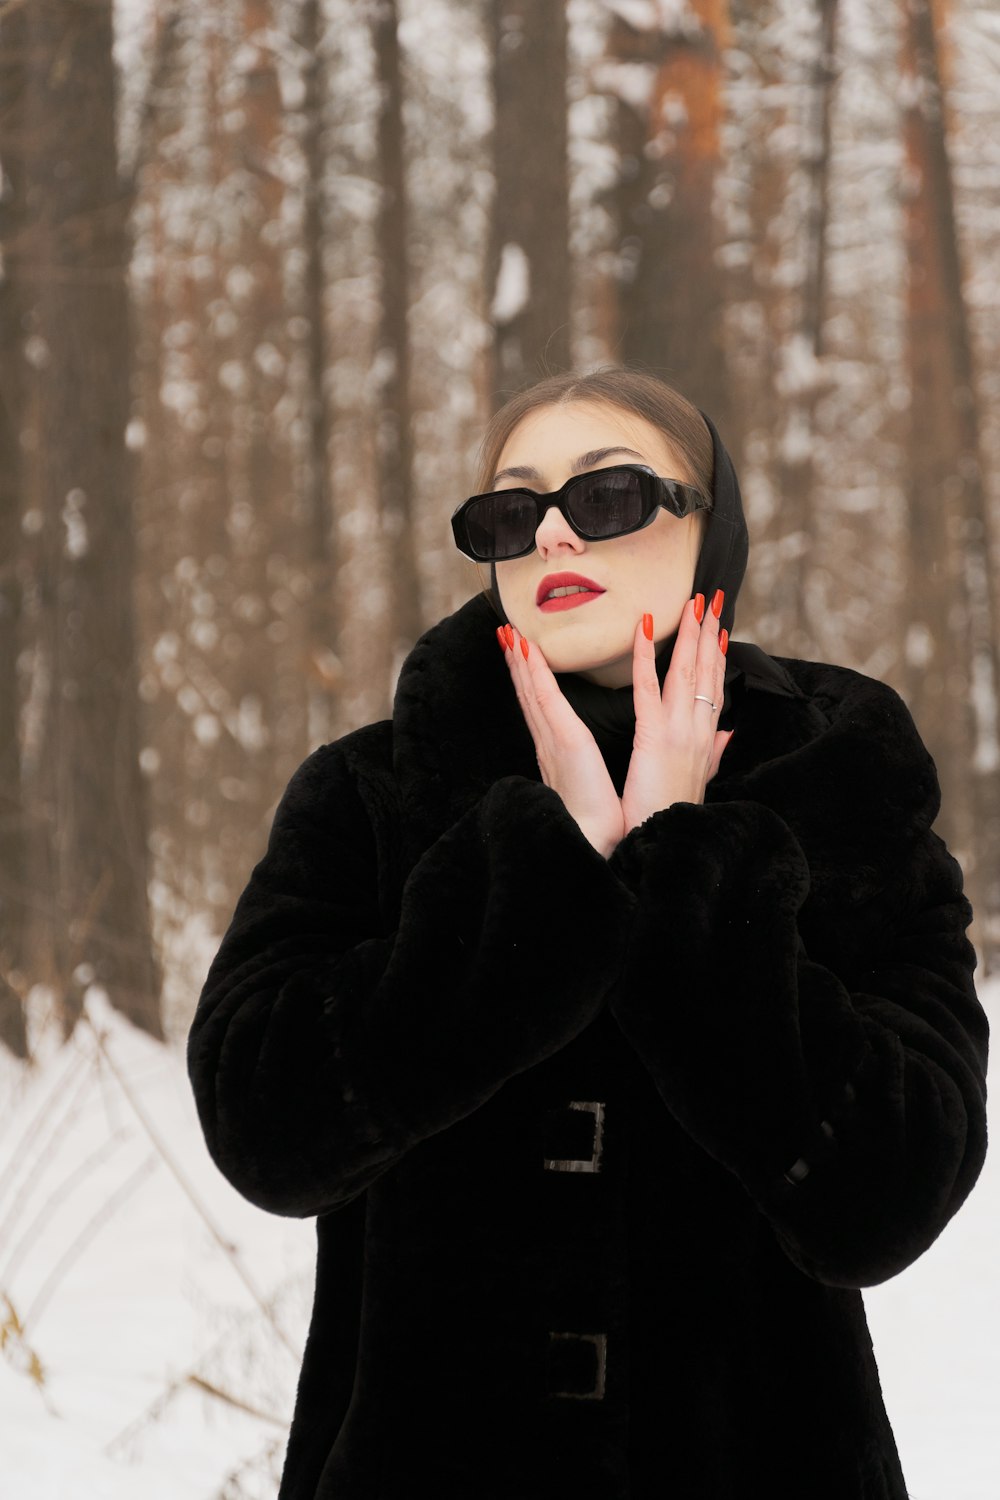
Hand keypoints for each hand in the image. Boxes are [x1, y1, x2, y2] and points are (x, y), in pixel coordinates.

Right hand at [498, 624, 624, 857]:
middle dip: (519, 665)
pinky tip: (525, 651)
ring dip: (519, 661)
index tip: (527, 658)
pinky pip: (545, 699)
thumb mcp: (621, 782)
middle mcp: (553, 742)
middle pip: (532, 696)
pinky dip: (534, 673)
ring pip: (532, 691)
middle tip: (507, 635)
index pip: (548, 709)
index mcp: (565, 753)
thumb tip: (650, 751)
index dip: (536, 682)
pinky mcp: (563, 738)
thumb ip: (631, 761)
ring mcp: (554, 738)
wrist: (601, 840)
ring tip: (508, 633)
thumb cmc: (610, 820)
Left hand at [620, 591, 734, 836]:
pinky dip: (647, 656)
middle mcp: (698, 731)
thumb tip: (727, 734)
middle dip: (710, 633)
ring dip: (691, 634)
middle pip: (707, 672)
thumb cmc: (670, 815)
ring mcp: (679, 732)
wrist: (660, 841)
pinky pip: (648, 689)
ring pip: (687, 673)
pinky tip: (644, 628)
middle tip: (711, 598)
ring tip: (693, 602)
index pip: (715, 689)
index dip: (719, 657)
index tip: (721, 629)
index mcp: (704, 740)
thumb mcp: (698, 781)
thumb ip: (714, 753)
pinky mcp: (654, 737)